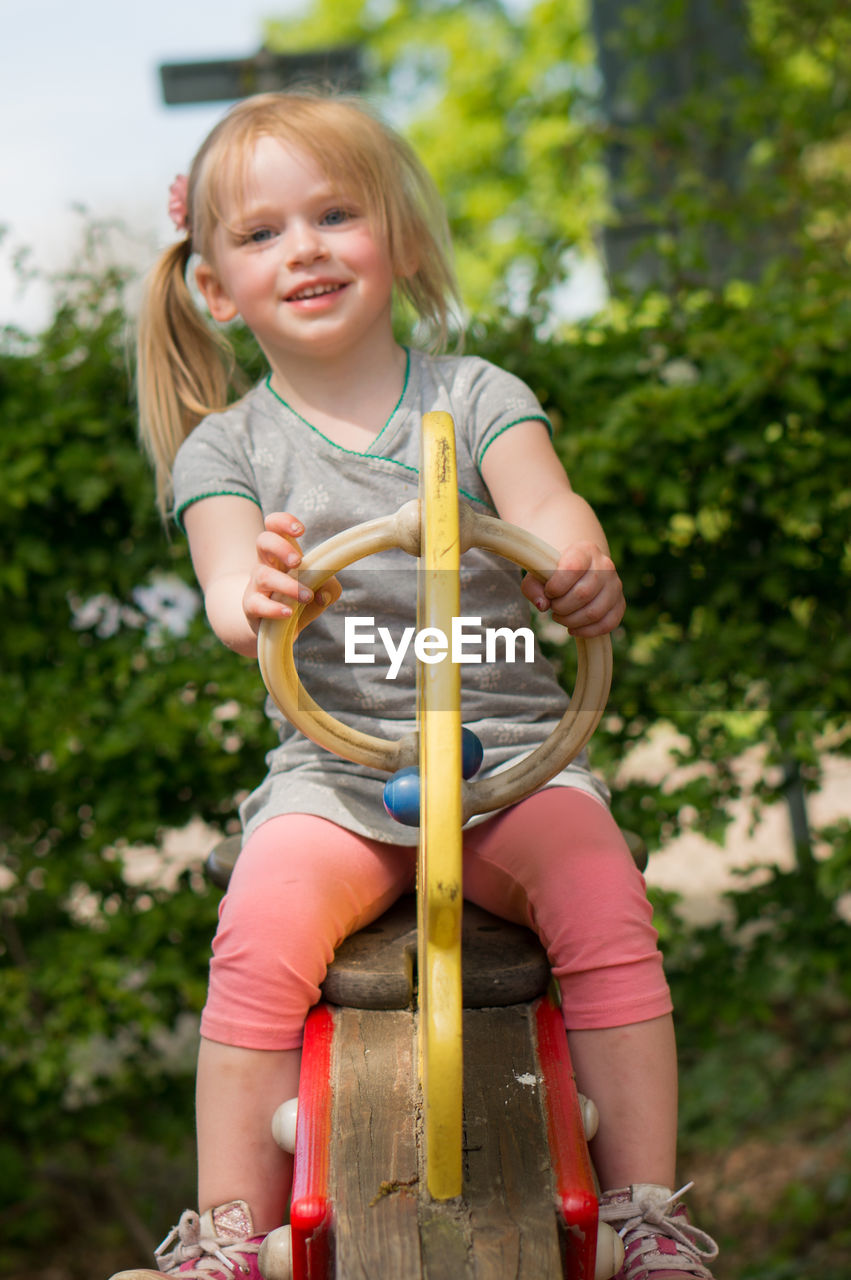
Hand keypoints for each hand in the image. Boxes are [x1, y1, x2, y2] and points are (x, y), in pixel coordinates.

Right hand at [243, 512, 340, 633]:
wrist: (272, 625)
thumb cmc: (297, 599)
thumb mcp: (320, 589)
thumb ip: (329, 587)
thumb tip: (323, 595)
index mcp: (281, 552)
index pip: (273, 525)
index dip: (283, 522)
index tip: (301, 530)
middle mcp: (265, 563)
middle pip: (263, 541)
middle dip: (280, 547)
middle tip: (298, 561)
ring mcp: (256, 585)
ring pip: (264, 576)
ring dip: (288, 585)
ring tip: (307, 596)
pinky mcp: (251, 606)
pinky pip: (257, 604)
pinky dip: (274, 608)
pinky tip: (289, 612)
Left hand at [523, 541, 624, 636]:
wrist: (577, 570)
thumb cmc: (554, 573)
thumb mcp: (538, 575)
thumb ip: (533, 587)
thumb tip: (542, 605)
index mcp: (585, 551)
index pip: (572, 568)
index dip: (556, 586)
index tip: (548, 592)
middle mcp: (605, 565)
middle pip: (583, 594)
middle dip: (561, 607)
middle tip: (553, 607)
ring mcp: (615, 585)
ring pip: (595, 612)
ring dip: (571, 621)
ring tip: (560, 617)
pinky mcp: (619, 603)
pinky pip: (608, 623)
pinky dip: (587, 631)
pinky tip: (573, 629)